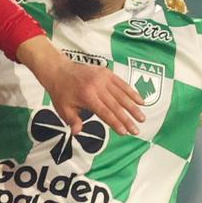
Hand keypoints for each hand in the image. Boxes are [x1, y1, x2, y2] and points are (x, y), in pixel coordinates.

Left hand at [21, 37, 144, 134]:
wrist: (59, 70)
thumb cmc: (61, 92)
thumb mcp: (63, 109)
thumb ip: (73, 121)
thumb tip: (78, 132)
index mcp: (87, 97)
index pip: (105, 113)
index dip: (115, 123)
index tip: (124, 132)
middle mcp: (97, 87)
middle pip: (116, 105)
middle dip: (127, 119)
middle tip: (137, 130)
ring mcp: (103, 78)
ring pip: (122, 95)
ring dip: (133, 107)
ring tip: (142, 118)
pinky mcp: (107, 72)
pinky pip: (122, 83)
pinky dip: (132, 92)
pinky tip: (141, 101)